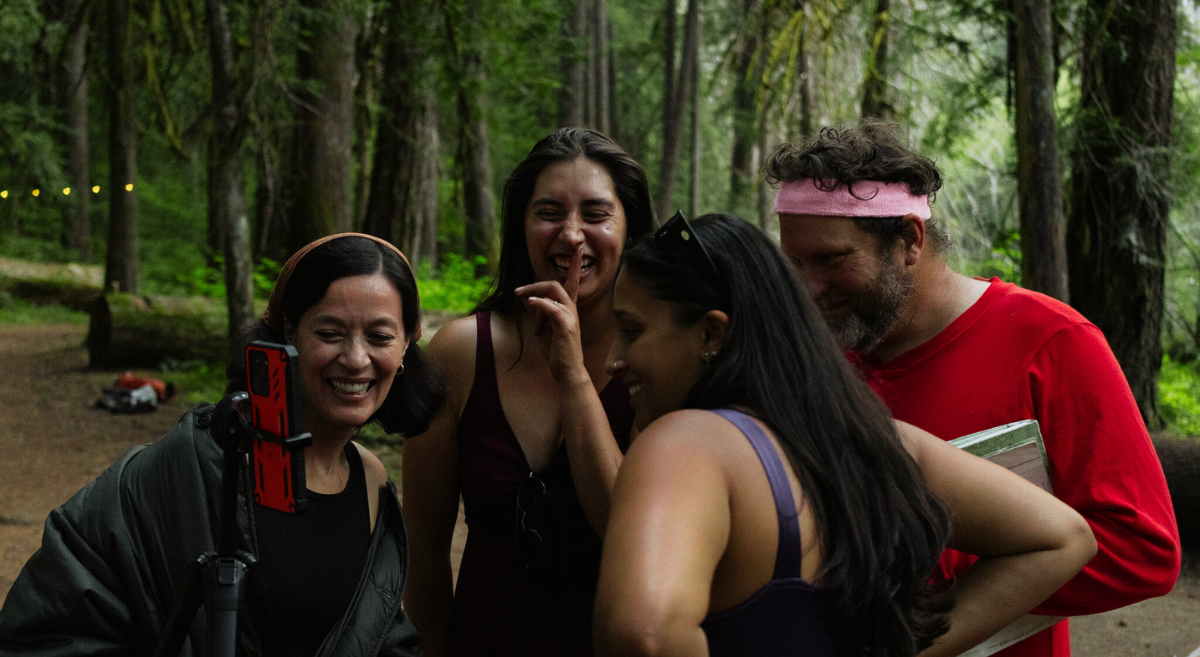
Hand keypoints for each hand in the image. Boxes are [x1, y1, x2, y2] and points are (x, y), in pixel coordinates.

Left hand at [516, 245, 587, 385]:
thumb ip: (537, 312)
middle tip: (518, 292)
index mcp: (568, 308)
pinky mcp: (566, 327)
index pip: (572, 281)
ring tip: (520, 298)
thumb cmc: (556, 351)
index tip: (577, 247)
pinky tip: (530, 304)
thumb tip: (527, 297)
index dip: (574, 264)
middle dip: (535, 284)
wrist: (566, 371)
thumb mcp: (542, 328)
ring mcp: (570, 317)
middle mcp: (572, 310)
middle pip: (556, 284)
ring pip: (554, 293)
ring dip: (535, 295)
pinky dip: (540, 304)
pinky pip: (552, 308)